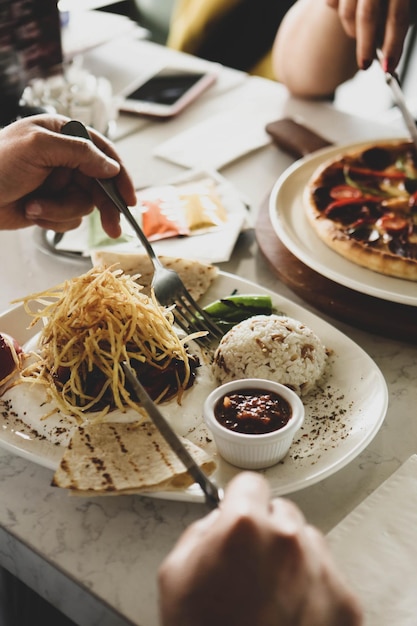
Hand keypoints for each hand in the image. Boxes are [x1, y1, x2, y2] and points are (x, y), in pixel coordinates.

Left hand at [0, 114, 136, 235]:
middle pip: (100, 184)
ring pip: (84, 205)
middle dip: (104, 206)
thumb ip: (80, 153)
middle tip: (114, 228)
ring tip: (36, 207)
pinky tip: (32, 212)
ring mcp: (59, 183)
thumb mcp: (39, 147)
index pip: (103, 152)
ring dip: (61, 210)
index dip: (120, 175)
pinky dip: (52, 219)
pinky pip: (70, 218)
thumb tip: (112, 167)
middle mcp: (65, 158)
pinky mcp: (52, 205)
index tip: (130, 198)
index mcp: (63, 134)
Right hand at [158, 473, 362, 625]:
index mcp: (244, 526)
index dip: (241, 500)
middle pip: (283, 511)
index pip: (251, 483)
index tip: (240, 511)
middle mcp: (288, 540)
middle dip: (268, 530)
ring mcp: (321, 570)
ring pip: (308, 541)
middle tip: (252, 565)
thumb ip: (202, 532)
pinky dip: (313, 588)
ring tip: (272, 595)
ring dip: (293, 557)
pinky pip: (329, 575)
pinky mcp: (345, 603)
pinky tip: (291, 613)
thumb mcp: (175, 573)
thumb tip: (222, 519)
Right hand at [326, 0, 412, 70]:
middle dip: (366, 46)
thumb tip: (389, 46)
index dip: (394, 45)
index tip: (389, 67)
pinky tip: (348, 5)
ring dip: (353, 30)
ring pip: (347, 13)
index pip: (397, 17)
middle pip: (368, 17)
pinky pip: (331, 4)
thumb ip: (396, 15)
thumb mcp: (402, 0)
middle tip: (366, 64)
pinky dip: (339, 11)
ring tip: (359, 31)